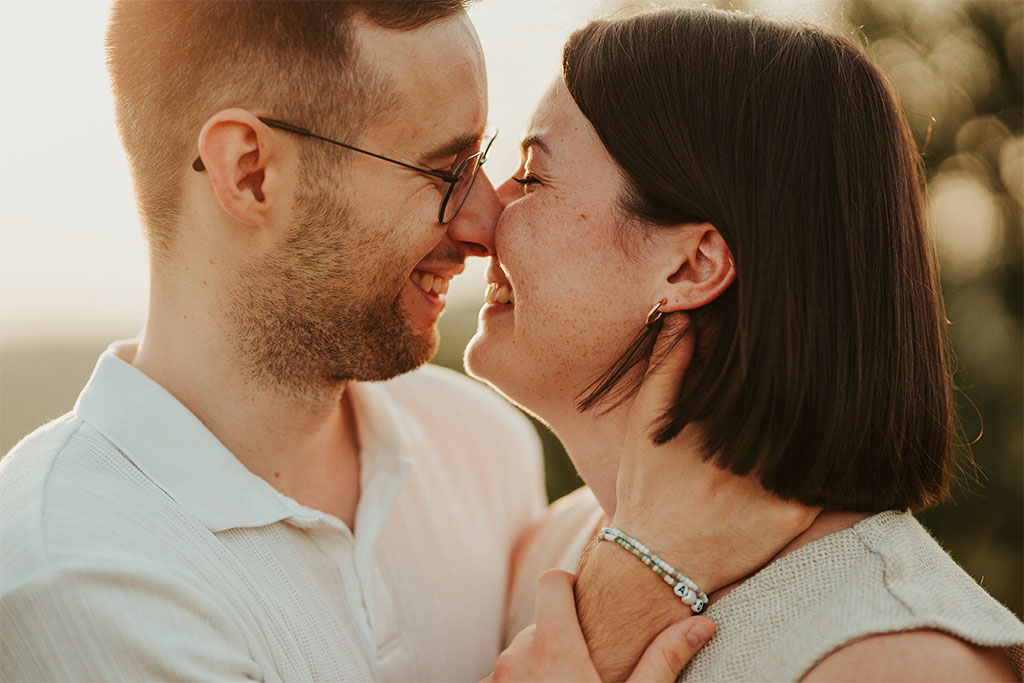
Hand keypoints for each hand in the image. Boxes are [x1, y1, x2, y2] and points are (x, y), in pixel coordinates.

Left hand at [484, 569, 713, 682]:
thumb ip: (664, 659)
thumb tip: (702, 622)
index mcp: (554, 646)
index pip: (552, 581)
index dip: (569, 587)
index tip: (584, 606)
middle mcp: (516, 656)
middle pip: (538, 624)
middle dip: (561, 639)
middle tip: (588, 672)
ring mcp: (496, 681)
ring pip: (519, 655)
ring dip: (539, 667)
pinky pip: (502, 680)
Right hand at [615, 312, 820, 593]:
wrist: (654, 561)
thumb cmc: (647, 487)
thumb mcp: (645, 422)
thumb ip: (664, 369)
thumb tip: (683, 316)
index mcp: (720, 421)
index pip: (770, 378)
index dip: (786, 360)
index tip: (798, 341)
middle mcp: (750, 451)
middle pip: (799, 406)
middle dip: (813, 387)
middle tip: (830, 362)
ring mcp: (775, 486)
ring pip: (818, 443)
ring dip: (829, 425)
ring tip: (844, 402)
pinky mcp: (791, 517)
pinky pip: (826, 484)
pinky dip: (833, 468)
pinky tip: (839, 452)